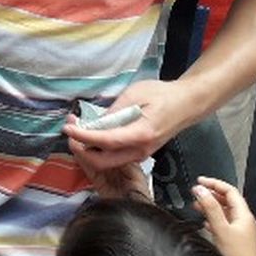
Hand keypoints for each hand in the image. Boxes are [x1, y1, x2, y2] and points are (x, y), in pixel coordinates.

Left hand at [62, 79, 198, 170]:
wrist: (187, 104)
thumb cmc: (162, 95)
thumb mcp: (135, 94)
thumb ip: (114, 110)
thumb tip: (95, 122)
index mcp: (140, 134)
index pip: (105, 141)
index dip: (83, 136)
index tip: (67, 127)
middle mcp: (141, 150)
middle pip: (103, 161)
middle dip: (81, 149)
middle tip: (70, 130)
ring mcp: (141, 154)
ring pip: (108, 161)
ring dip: (89, 149)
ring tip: (77, 128)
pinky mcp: (141, 153)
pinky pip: (116, 156)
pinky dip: (100, 148)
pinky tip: (92, 133)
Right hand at [195, 176, 255, 255]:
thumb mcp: (221, 228)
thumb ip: (210, 208)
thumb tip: (200, 190)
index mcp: (243, 214)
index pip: (230, 190)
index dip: (214, 183)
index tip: (200, 180)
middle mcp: (244, 220)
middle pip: (227, 200)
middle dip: (211, 194)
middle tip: (197, 191)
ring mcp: (241, 229)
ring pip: (225, 211)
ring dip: (211, 206)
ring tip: (197, 204)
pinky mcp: (237, 238)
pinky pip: (224, 222)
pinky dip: (213, 218)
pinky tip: (206, 222)